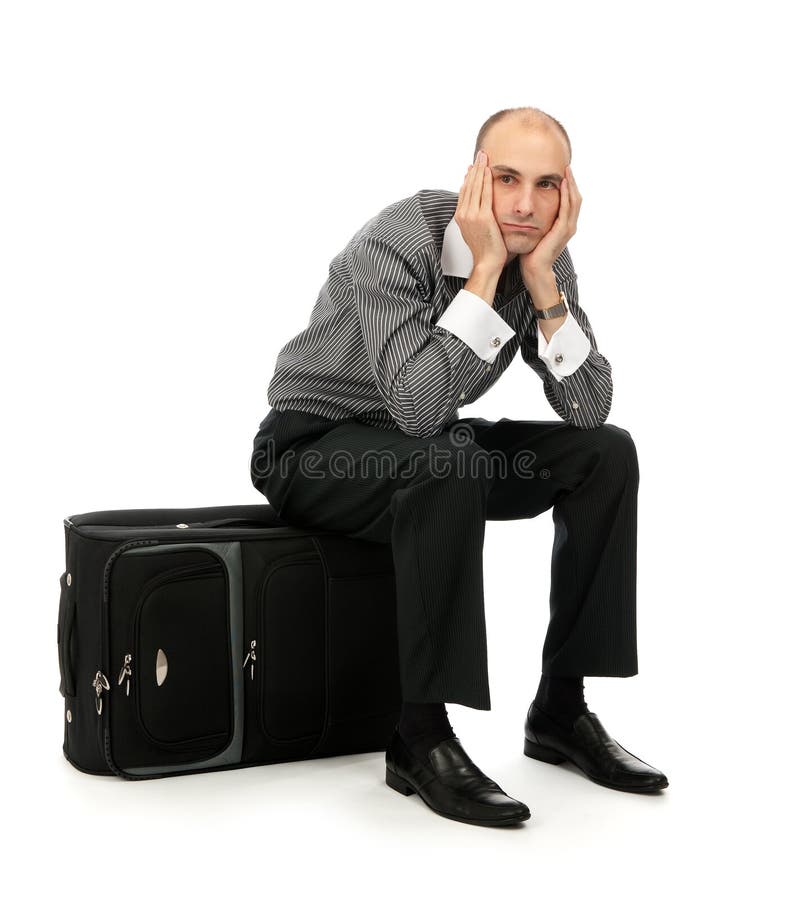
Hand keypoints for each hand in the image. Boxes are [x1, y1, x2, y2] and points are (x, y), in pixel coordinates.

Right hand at [454, 149, 506, 272]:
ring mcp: (472, 215)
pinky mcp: (483, 217)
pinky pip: (484, 193)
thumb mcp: (476, 231)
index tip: (473, 166)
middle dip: (474, 168)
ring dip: (480, 169)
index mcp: (460, 217)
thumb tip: (481, 208)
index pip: (463, 192)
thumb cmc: (486, 250)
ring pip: (475, 187)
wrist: (487, 263)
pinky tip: (489, 170)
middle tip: (480, 154)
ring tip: (484, 156)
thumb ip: (476, 217)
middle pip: (468, 185)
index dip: (468, 177)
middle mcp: (463, 214)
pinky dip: (486, 180)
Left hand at [519, 164, 581, 282]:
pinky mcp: (563, 231)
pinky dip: (566, 195)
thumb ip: (535, 219)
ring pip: (574, 201)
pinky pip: (567, 209)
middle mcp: (569, 225)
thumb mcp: (534, 231)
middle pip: (575, 198)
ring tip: (567, 170)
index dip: (568, 186)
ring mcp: (568, 228)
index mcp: (563, 225)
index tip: (562, 172)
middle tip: (567, 166)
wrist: (534, 270)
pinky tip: (563, 184)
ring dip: (572, 184)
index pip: (569, 200)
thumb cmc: (531, 253)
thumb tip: (524, 208)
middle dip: (572, 181)